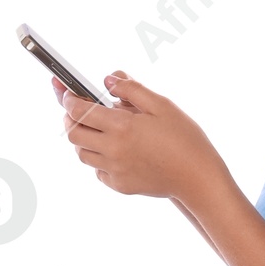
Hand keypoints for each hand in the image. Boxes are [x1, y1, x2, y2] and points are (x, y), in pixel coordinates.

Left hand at [54, 72, 228, 205]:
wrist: (198, 178)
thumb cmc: (185, 139)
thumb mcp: (162, 105)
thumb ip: (132, 89)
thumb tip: (108, 80)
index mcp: (122, 126)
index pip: (78, 110)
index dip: (67, 98)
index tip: (66, 92)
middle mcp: (113, 149)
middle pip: (72, 133)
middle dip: (70, 119)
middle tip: (78, 111)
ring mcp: (115, 170)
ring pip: (82, 154)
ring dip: (84, 139)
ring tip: (99, 130)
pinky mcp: (120, 186)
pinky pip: (98, 171)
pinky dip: (99, 160)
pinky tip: (115, 152)